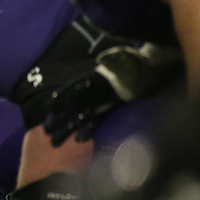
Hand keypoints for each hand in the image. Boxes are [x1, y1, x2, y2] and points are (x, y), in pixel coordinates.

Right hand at [44, 43, 181, 146]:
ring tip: (55, 141)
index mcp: (95, 77)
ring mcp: (101, 101)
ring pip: (80, 116)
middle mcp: (94, 91)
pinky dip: (88, 131)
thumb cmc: (140, 63)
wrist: (154, 72)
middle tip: (46, 130)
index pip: (75, 88)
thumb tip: (103, 58)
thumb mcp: (127, 58)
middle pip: (73, 106)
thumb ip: (115, 58)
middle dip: (59, 118)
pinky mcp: (110, 110)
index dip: (63, 97)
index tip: (50, 106)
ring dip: (68, 128)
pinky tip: (80, 140)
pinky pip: (96, 122)